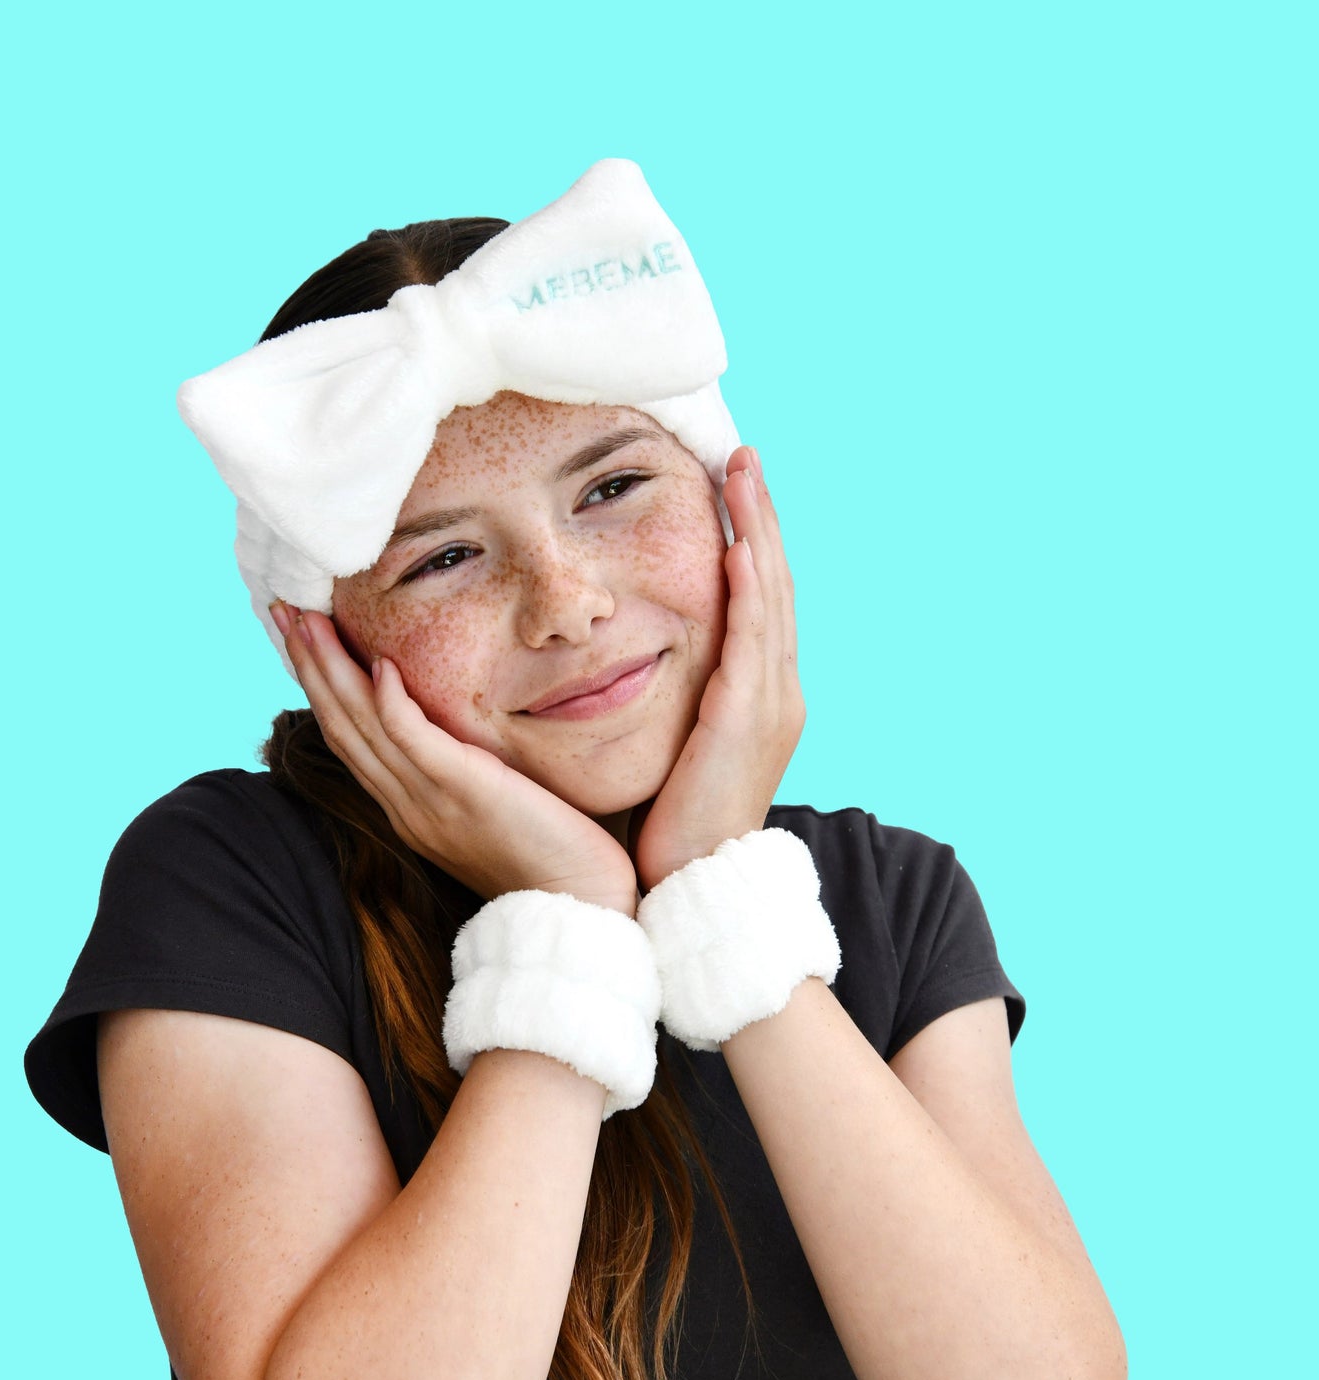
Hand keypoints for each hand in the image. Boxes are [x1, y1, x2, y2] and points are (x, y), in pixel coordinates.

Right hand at [274, 605, 638, 915]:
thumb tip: (451, 733)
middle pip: (342, 725)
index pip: (350, 738)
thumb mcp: (488, 807)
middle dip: (309, 665)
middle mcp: (407, 805)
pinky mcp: (466, 793)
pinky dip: (392, 705)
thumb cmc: (547, 856)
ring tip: (309, 621)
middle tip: (284, 609)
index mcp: (408, 808)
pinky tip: (378, 665)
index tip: (299, 637)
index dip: (319, 685)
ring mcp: (430, 802)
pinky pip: (416, 744)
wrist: (577, 906)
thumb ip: (458, 773)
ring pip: (364, 729)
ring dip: (332, 671)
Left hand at [630, 445, 803, 891]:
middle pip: (775, 583)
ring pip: (772, 596)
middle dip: (761, 517)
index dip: (749, 540)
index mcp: (759, 694)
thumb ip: (676, 699)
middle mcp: (778, 689)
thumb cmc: (677, 823)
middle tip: (744, 457)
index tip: (730, 489)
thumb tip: (633, 663)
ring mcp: (772, 702)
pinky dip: (750, 589)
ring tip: (743, 473)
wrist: (696, 888)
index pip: (758, 599)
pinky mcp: (750, 718)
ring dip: (759, 531)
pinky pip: (753, 639)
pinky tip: (739, 547)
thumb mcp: (679, 746)